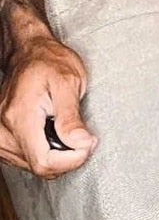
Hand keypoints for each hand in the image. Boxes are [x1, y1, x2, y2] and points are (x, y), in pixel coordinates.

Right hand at [0, 37, 96, 178]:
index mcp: (20, 117)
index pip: (43, 161)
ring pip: (35, 165)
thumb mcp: (69, 82)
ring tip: (69, 130)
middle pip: (40, 166)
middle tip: (84, 135)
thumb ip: (72, 117)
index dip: (72, 160)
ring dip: (58, 154)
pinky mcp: (3, 139)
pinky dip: (47, 151)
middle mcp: (4, 131)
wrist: (30, 53)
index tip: (89, 144)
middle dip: (68, 156)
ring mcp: (0, 137)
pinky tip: (55, 133)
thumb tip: (81, 144)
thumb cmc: (50, 62)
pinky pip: (28, 158)